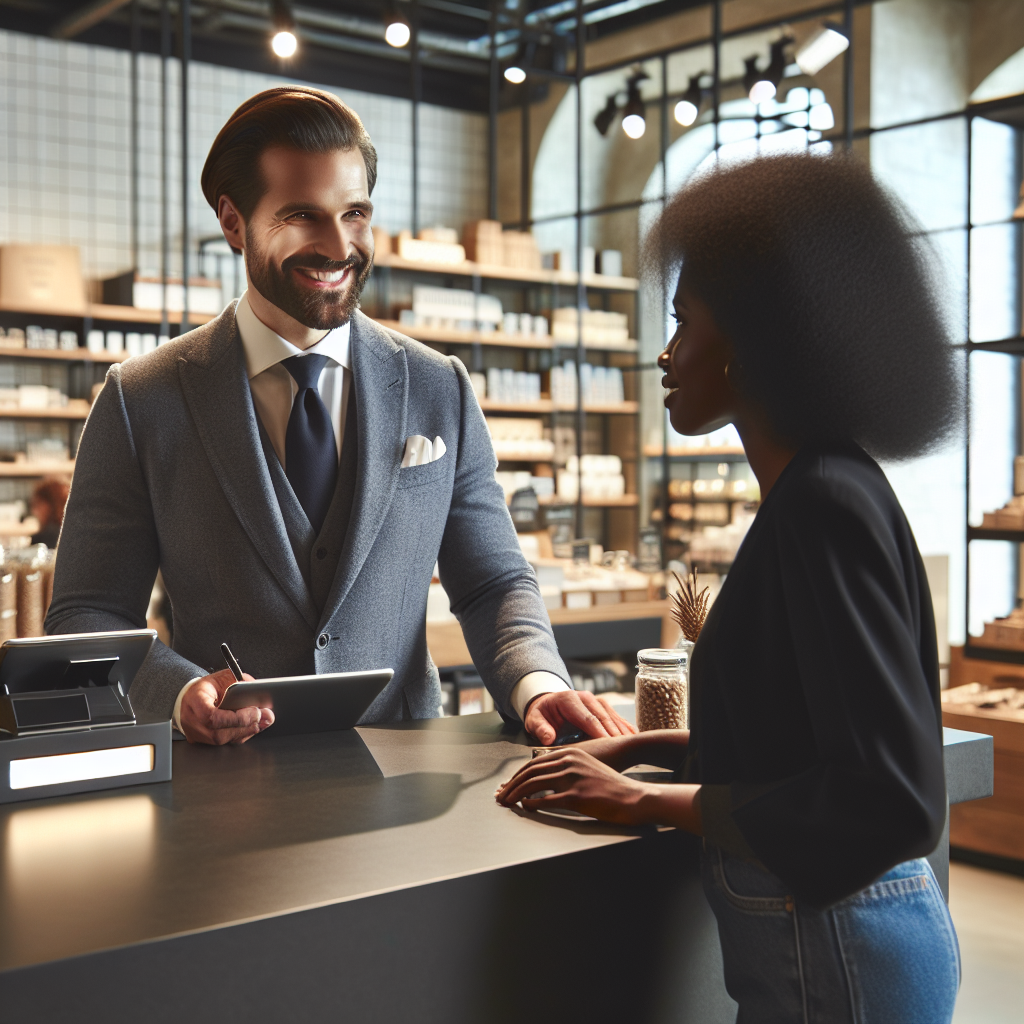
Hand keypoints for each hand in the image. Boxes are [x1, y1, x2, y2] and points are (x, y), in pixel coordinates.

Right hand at [179, 668, 274, 744]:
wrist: (193, 694)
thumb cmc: (208, 686)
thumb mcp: (224, 677)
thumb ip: (241, 684)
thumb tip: (257, 694)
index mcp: (194, 699)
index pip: (212, 716)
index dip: (236, 718)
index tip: (255, 712)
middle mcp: (190, 719)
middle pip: (217, 733)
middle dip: (244, 727)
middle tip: (264, 718)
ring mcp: (193, 732)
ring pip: (220, 740)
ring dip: (244, 733)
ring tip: (260, 723)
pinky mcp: (199, 739)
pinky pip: (220, 743)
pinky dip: (238, 736)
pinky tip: (249, 728)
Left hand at [495, 748, 653, 825]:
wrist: (632, 796)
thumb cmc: (611, 785)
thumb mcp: (587, 767)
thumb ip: (566, 767)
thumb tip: (544, 778)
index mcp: (570, 753)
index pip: (535, 762)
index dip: (518, 774)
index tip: (507, 784)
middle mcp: (569, 762)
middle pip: (530, 772)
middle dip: (511, 785)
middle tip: (500, 795)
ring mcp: (572, 778)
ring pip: (533, 785)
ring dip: (516, 794)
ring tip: (507, 803)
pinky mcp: (576, 796)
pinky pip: (546, 800)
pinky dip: (532, 804)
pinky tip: (526, 808)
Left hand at [524, 689, 636, 745]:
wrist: (548, 704)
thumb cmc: (542, 714)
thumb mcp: (534, 720)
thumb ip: (540, 728)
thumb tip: (548, 738)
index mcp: (569, 699)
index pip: (587, 718)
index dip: (598, 732)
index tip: (607, 745)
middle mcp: (586, 698)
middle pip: (603, 717)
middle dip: (613, 734)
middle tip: (622, 750)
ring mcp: (597, 702)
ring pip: (613, 717)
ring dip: (622, 731)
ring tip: (631, 746)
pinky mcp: (604, 707)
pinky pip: (617, 718)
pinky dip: (625, 728)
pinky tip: (633, 738)